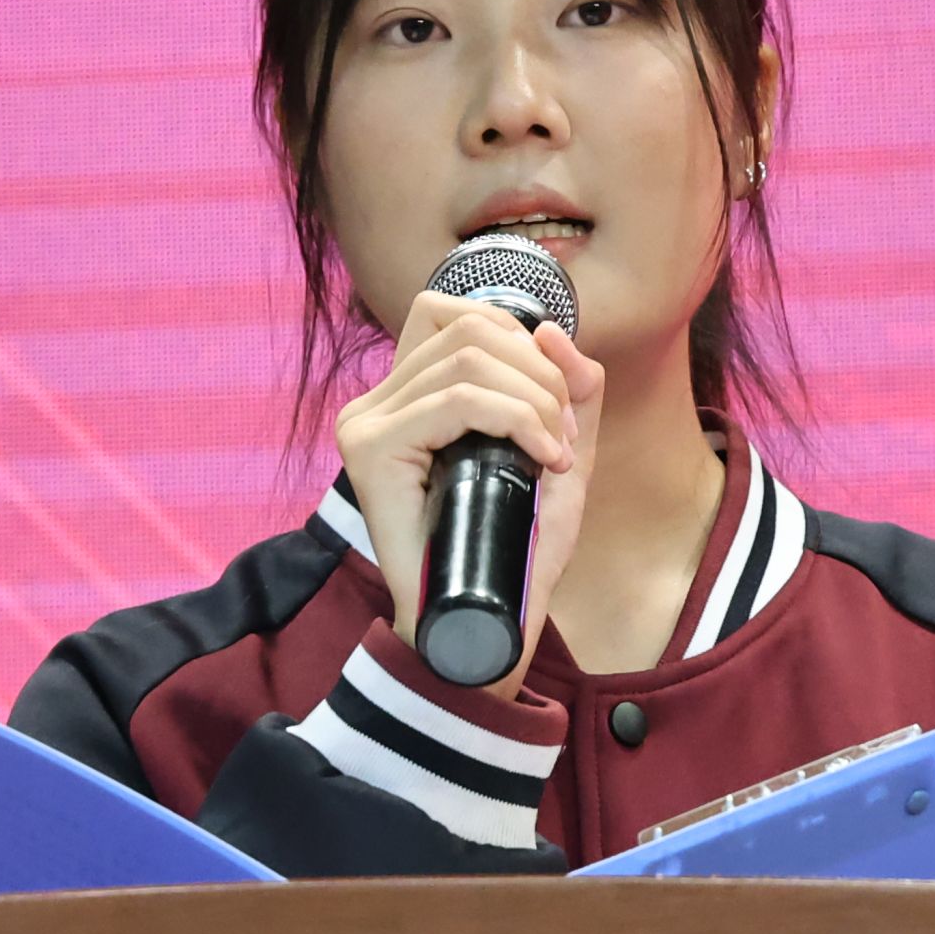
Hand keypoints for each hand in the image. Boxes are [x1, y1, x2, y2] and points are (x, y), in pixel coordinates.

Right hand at [333, 292, 606, 694]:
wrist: (487, 619)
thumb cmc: (517, 542)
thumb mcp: (557, 450)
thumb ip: (568, 388)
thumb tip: (550, 326)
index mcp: (407, 396)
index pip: (452, 314)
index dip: (515, 337)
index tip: (553, 402)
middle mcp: (376, 402)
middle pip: (468, 329)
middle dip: (538, 373)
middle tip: (563, 436)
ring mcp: (366, 423)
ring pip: (467, 360)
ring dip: (534, 399)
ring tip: (555, 452)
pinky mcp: (371, 450)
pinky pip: (456, 401)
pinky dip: (517, 420)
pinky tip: (543, 459)